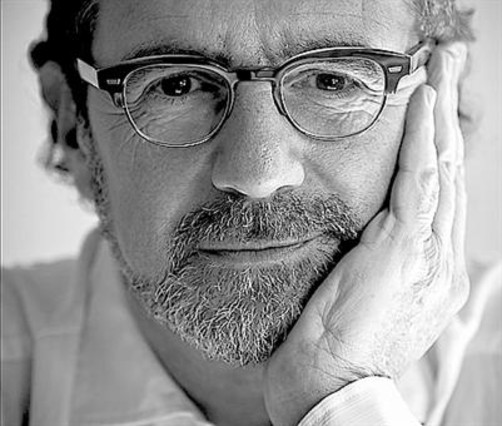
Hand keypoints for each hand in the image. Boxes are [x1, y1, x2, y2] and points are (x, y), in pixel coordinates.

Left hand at [264, 43, 469, 425]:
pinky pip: (419, 181)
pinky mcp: (404, 251)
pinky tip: (421, 103)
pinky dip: (421, 139)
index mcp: (433, 274)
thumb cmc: (339, 349)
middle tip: (447, 71)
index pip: (441, 197)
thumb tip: (383, 244)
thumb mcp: (374, 307)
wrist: (328, 388)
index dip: (440, 151)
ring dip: (439, 116)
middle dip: (449, 120)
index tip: (432, 114)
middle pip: (451, 175)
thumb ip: (391, 273)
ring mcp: (429, 255)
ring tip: (438, 70)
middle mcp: (441, 261)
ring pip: (441, 170)